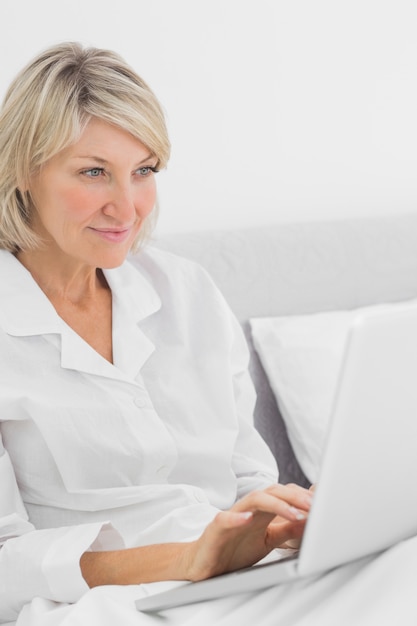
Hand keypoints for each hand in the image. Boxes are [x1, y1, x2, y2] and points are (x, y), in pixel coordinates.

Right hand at [181, 483, 312, 580]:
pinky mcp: (216, 529)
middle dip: (295, 497)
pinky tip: (248, 519)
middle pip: (272, 492)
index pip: (283, 495)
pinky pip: (225, 519)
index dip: (302, 497)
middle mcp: (248, 509)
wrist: (203, 564)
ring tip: (295, 514)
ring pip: (254, 500)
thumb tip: (310, 522)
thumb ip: (286, 530)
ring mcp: (232, 516)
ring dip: (276, 505)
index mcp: (261, 511)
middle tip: (314, 506)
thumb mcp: (267, 541)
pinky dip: (236, 517)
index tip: (321, 504)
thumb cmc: (234, 549)